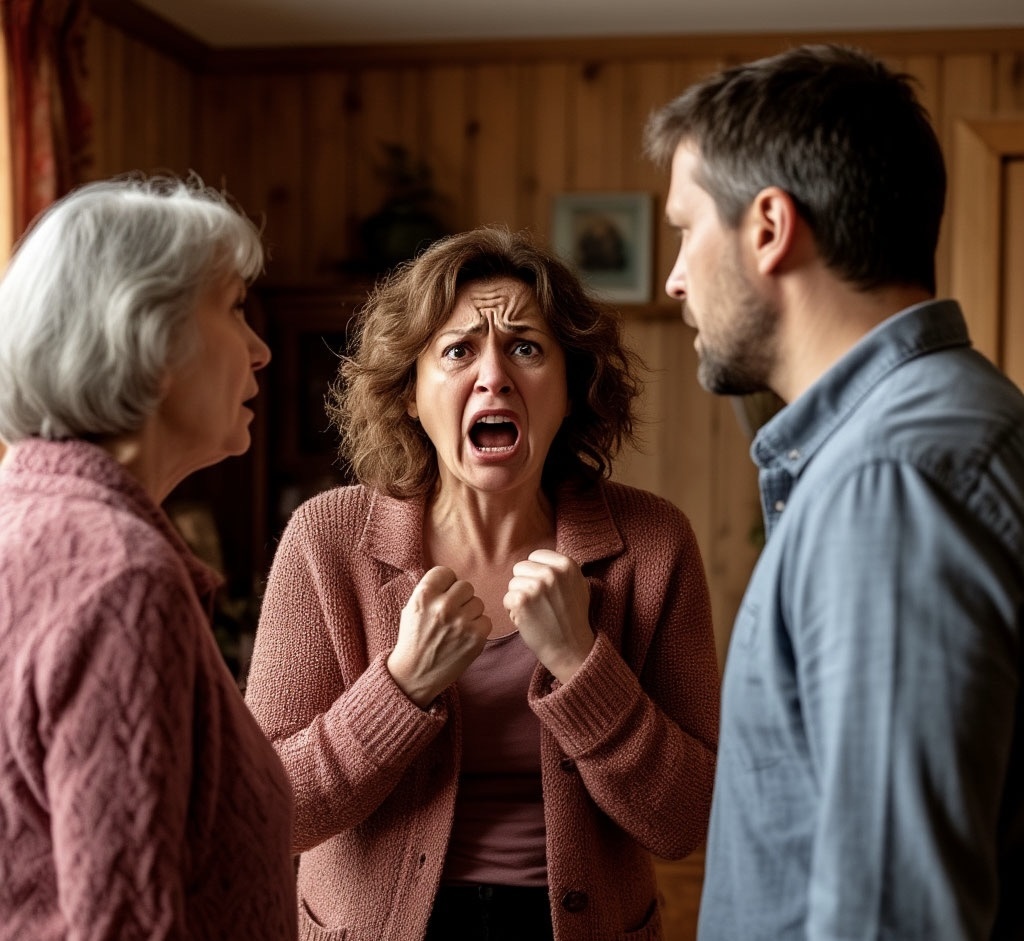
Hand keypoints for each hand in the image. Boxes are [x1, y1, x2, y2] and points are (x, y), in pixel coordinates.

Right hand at [387, 566, 490, 707]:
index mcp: (424, 595)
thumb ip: (431, 591)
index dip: (445, 584)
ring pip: (478, 603)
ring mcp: (461, 622)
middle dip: (460, 598)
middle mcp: (443, 606)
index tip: (442, 596)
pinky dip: (478, 628)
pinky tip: (464, 637)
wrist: (415, 674)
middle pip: (466, 586)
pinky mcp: (475, 637)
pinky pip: (486, 620)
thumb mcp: (412, 609)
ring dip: (470, 613)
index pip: (446, 572)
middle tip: (450, 614)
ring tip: (456, 627)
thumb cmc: (413, 640)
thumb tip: (451, 579)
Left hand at [504, 549, 593, 682]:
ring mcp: (536, 586)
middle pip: (521, 568)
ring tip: (536, 613)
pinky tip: (528, 620)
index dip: (536, 574)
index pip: (535, 556)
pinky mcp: (522, 601)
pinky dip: (513, 611)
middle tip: (540, 604)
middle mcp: (552, 572)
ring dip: (519, 598)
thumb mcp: (578, 586)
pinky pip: (507, 599)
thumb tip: (540, 558)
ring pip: (512, 584)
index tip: (546, 590)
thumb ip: (561, 570)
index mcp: (567, 565)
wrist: (571, 649)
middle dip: (525, 584)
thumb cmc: (573, 619)